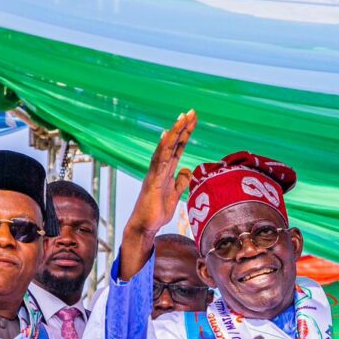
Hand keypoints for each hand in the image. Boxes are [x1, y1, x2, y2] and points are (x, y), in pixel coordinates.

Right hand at [120, 110, 196, 279]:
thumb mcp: (175, 196)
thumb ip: (181, 182)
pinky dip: (162, 148)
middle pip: (173, 144)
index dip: (186, 134)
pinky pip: (158, 162)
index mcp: (167, 171)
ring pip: (166, 149)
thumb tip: (188, 169)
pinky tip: (166, 136)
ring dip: (174, 133)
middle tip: (192, 111)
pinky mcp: (152, 181)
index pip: (178, 148)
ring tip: (182, 117)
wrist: (144, 227)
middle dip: (182, 128)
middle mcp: (160, 168)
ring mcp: (155, 173)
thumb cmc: (156, 212)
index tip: (193, 119)